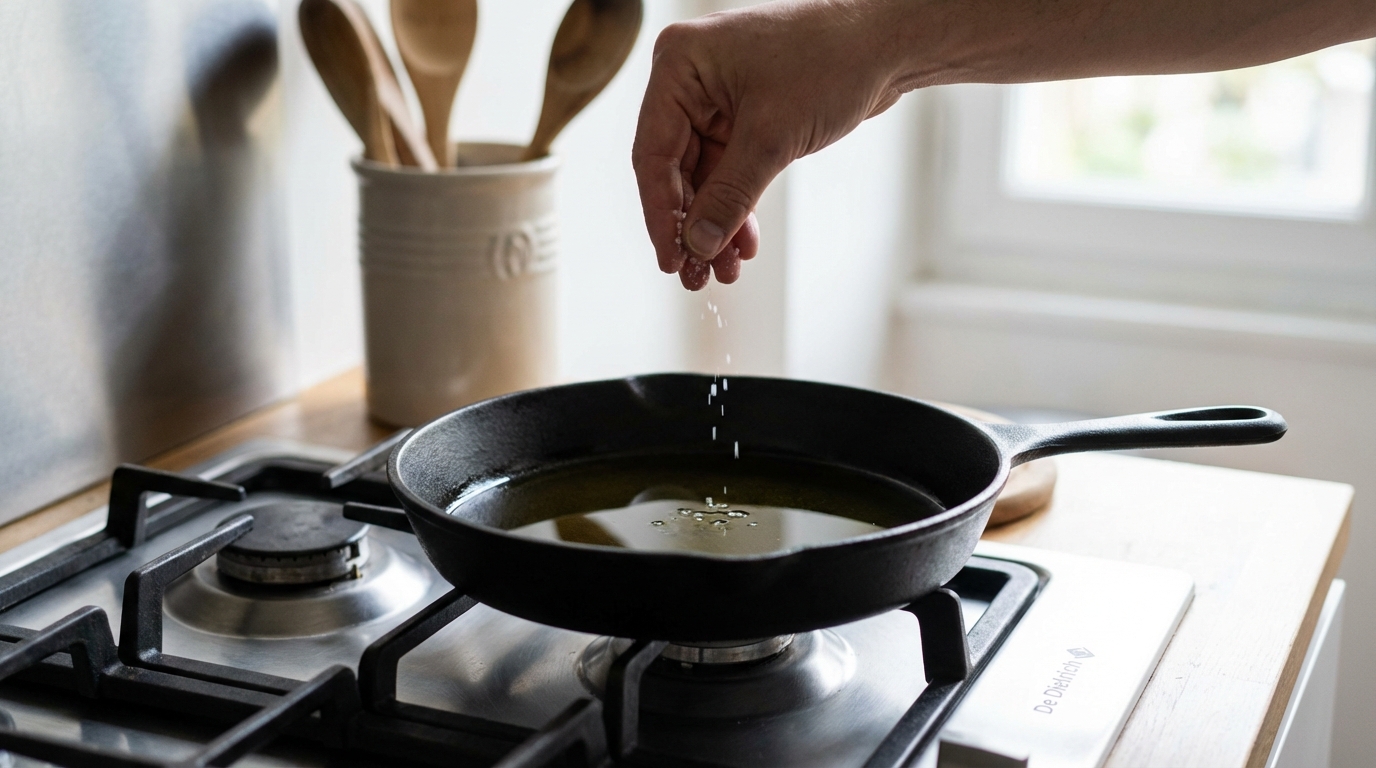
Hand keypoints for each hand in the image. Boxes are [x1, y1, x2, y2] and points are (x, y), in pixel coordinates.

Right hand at [632, 1, 909, 289]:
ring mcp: (717, 100)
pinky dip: (737, 208)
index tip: (671, 260)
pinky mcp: (745, 117)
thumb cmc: (831, 60)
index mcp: (679, 66)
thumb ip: (729, 196)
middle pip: (675, 171)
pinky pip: (729, 172)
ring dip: (714, 225)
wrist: (886, 44)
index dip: (661, 214)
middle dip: (692, 227)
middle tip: (696, 276)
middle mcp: (690, 81)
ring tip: (723, 271)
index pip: (653, 154)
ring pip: (703, 179)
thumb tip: (697, 245)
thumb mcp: (772, 136)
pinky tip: (743, 245)